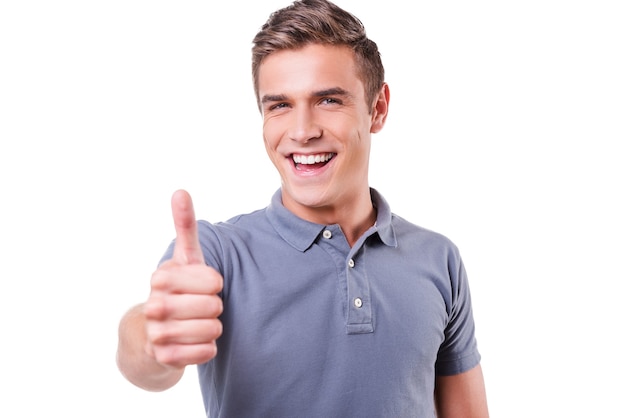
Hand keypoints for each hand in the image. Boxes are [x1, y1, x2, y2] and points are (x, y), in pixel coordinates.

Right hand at [143, 190, 223, 369]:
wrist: (151, 335)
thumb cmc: (178, 290)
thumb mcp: (183, 258)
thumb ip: (185, 225)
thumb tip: (180, 190)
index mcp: (161, 277)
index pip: (214, 281)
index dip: (215, 284)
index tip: (202, 285)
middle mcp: (154, 305)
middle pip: (214, 307)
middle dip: (213, 307)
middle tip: (199, 306)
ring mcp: (157, 333)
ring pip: (212, 331)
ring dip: (212, 328)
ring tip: (196, 323)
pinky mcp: (164, 358)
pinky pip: (206, 352)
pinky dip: (207, 348)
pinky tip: (193, 342)